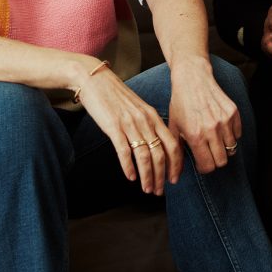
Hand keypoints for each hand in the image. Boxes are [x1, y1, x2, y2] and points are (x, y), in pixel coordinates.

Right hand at [76, 62, 181, 195]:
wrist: (94, 80)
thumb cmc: (115, 96)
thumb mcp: (138, 108)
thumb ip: (147, 124)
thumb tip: (154, 144)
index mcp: (153, 116)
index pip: (173, 144)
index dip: (176, 164)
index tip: (174, 179)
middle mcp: (145, 121)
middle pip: (160, 153)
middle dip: (162, 176)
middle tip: (160, 191)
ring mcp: (129, 124)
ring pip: (144, 156)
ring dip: (147, 176)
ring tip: (147, 189)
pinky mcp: (113, 126)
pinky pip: (124, 151)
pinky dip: (129, 167)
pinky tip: (130, 178)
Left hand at [168, 57, 241, 172]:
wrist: (193, 78)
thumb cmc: (180, 104)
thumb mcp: (174, 128)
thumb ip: (176, 154)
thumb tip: (174, 177)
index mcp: (195, 136)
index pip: (208, 166)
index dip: (204, 167)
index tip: (201, 161)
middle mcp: (212, 129)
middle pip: (222, 161)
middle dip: (215, 160)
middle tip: (208, 151)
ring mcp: (225, 120)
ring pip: (232, 149)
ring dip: (224, 147)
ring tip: (214, 139)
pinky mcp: (233, 112)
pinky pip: (238, 134)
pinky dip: (231, 135)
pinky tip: (220, 127)